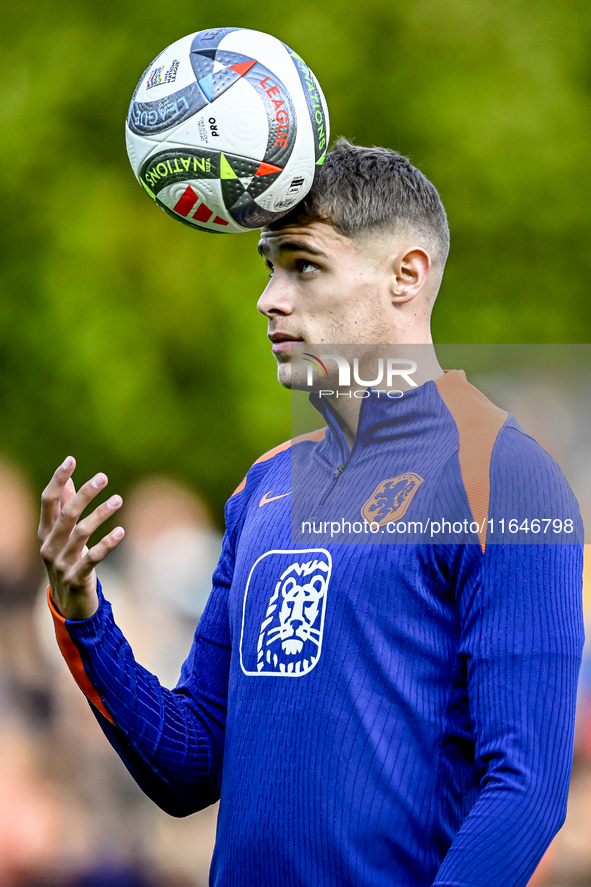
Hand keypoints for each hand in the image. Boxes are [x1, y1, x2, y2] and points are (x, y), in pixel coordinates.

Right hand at [39, 456, 124, 619]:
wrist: (69, 603)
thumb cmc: (69, 561)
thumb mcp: (63, 537)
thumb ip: (63, 510)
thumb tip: (67, 481)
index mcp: (45, 532)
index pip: (48, 501)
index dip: (58, 480)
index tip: (71, 460)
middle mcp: (49, 546)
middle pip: (66, 514)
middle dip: (84, 494)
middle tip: (103, 477)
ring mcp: (61, 563)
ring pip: (81, 533)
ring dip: (101, 514)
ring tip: (118, 500)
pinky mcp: (76, 578)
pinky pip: (93, 557)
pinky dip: (107, 544)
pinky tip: (121, 532)